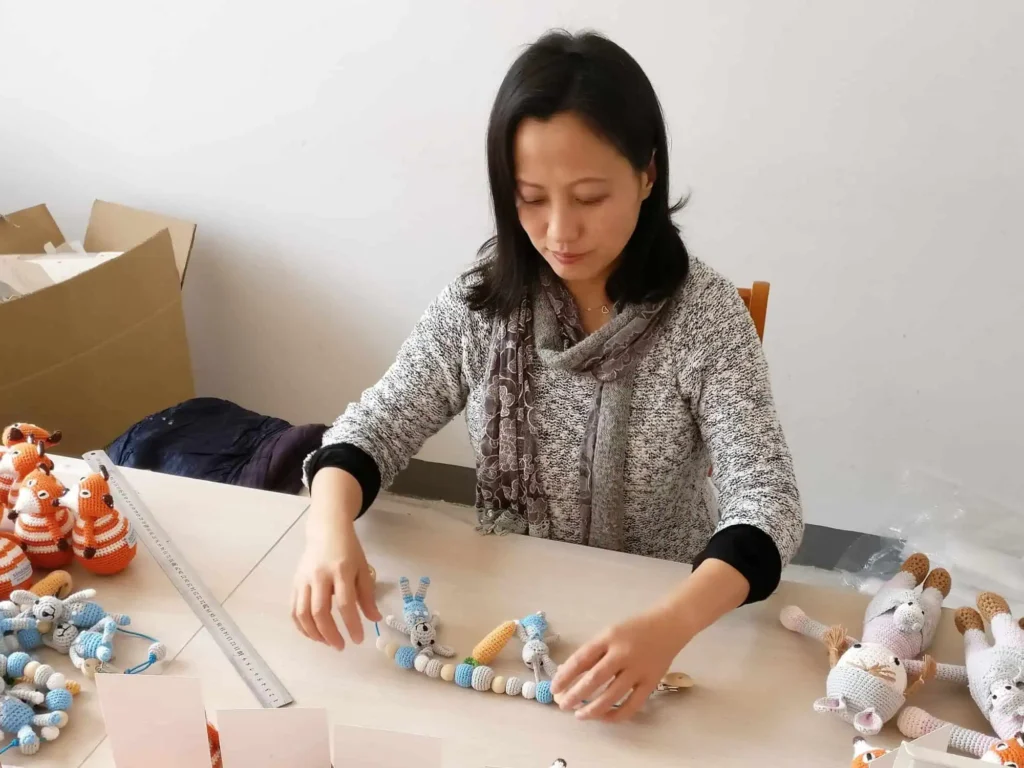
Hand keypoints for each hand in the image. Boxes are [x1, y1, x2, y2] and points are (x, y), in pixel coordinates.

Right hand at [290, 469, 381, 649]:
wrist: (326, 531)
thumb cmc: (348, 550)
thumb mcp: (363, 569)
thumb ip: (368, 595)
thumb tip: (375, 619)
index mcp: (340, 571)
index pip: (345, 604)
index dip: (352, 624)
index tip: (358, 640)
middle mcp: (319, 576)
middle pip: (320, 612)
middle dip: (330, 634)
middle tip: (340, 646)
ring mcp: (303, 580)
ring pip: (302, 613)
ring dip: (314, 633)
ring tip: (327, 642)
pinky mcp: (294, 583)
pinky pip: (293, 610)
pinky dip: (301, 626)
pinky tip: (312, 634)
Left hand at [550, 607, 689, 721]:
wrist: (669, 625)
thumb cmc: (633, 629)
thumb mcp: (609, 633)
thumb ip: (592, 652)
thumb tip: (568, 673)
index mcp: (608, 638)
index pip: (581, 659)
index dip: (565, 676)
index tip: (554, 688)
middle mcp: (622, 653)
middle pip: (594, 679)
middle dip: (575, 695)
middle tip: (563, 705)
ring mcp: (638, 669)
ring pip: (612, 695)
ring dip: (593, 709)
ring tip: (580, 715)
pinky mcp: (651, 683)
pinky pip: (632, 704)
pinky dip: (616, 715)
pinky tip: (604, 718)